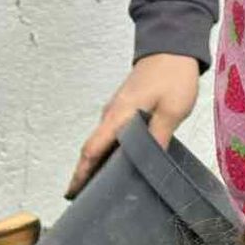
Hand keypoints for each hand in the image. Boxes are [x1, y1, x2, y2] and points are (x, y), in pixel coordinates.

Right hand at [68, 54, 201, 197]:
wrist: (172, 46)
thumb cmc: (172, 76)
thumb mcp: (171, 111)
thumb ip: (158, 137)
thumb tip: (148, 164)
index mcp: (118, 116)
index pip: (92, 150)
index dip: (81, 174)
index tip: (72, 193)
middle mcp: (111, 114)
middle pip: (92, 149)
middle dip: (85, 174)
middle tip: (85, 199)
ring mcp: (116, 110)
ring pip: (101, 142)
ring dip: (97, 163)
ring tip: (102, 187)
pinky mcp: (125, 107)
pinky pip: (111, 134)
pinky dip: (108, 150)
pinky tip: (119, 162)